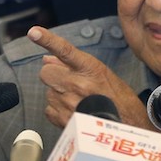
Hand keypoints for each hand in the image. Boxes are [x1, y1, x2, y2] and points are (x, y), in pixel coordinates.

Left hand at [28, 25, 148, 128]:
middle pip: (46, 73)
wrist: (127, 128)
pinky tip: (73, 111)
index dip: (47, 40)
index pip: (64, 50)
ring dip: (58, 94)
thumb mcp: (103, 75)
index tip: (34, 32)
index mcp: (90, 69)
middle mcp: (77, 84)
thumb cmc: (120, 101)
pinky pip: (49, 109)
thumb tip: (47, 58)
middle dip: (53, 75)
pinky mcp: (62, 119)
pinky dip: (57, 110)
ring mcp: (68, 103)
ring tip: (78, 101)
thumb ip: (74, 65)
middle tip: (67, 81)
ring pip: (48, 92)